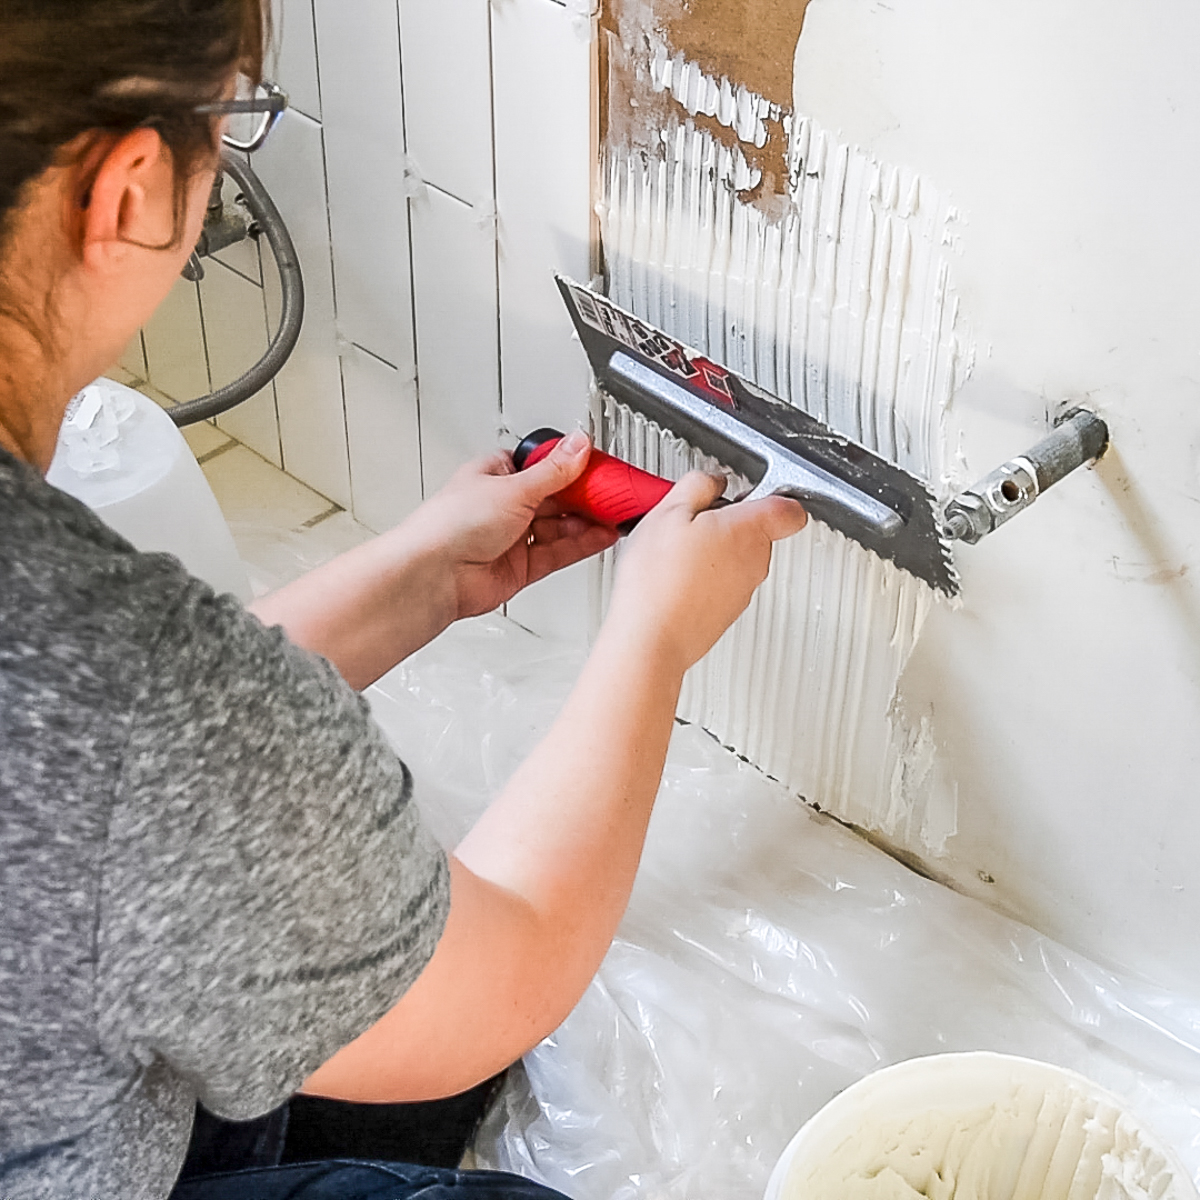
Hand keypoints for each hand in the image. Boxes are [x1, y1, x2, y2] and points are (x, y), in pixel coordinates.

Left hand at [401, 431, 619, 620]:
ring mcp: (513, 537)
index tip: (602, 466)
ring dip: (588, 521)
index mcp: (497, 474)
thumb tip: (579, 444)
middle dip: (586, 496)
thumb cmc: (450, 525)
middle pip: (556, 496)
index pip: (545, 464)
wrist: (433, 575)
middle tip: (616, 493)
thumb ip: (554, 471)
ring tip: (616, 516)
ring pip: (560, 526)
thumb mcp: (513, 487)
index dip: (574, 465)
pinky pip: (559, 552)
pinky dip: (582, 544)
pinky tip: (602, 536)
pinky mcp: (521, 566)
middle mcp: (504, 504)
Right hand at [602, 472, 806, 672]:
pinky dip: (702, 578)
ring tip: (674, 554)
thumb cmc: (659, 581)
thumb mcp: (668, 510)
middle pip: (756, 530)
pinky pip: (721, 583)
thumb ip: (699, 485)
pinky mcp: (727, 612)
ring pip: (737, 558)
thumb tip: (713, 482)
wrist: (651, 639)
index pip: (791, 508)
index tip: (745, 493)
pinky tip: (672, 578)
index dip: (771, 495)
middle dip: (726, 522)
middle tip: (690, 523)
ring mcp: (743, 591)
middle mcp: (756, 562)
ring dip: (711, 550)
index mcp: (750, 530)